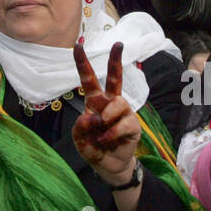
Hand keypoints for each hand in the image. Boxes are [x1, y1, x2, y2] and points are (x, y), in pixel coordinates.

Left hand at [71, 42, 141, 184]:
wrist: (107, 166)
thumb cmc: (92, 146)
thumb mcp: (78, 137)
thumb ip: (81, 126)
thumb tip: (94, 116)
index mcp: (94, 101)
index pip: (88, 79)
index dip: (82, 63)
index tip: (78, 46)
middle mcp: (110, 102)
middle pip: (115, 77)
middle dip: (116, 60)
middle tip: (118, 44)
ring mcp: (123, 113)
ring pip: (119, 102)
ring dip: (107, 117)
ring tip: (102, 129)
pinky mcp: (132, 126)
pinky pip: (124, 123)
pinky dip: (112, 133)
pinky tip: (107, 140)